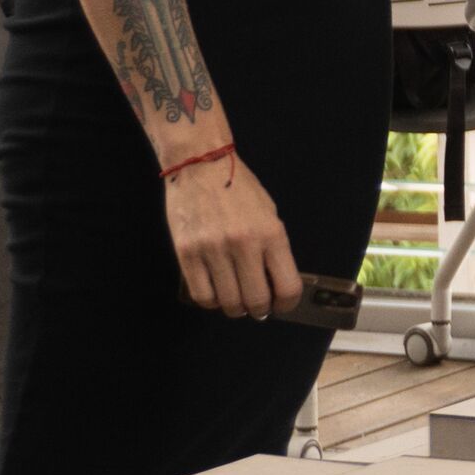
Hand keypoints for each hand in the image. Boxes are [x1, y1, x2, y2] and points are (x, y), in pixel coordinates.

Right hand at [165, 152, 301, 317]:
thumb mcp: (269, 213)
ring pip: (228, 302)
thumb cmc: (239, 189)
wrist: (200, 165)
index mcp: (271, 233)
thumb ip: (273, 248)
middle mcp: (243, 245)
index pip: (287, 286)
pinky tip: (216, 291)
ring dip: (235, 308)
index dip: (287, 304)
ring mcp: (213, 250)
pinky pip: (202, 295)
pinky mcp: (187, 254)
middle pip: (256, 300)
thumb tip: (275, 284)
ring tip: (236, 299)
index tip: (282, 305)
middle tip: (257, 305)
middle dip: (260, 309)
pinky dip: (212, 301)